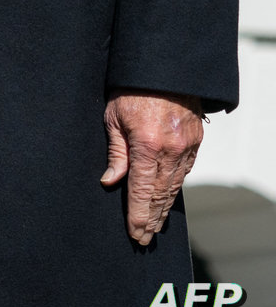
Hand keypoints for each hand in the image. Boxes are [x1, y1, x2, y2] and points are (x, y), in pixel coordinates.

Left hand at [101, 89, 202, 244]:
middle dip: (151, 218)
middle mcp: (171, 150)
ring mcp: (187, 146)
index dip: (138, 214)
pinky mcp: (195, 141)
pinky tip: (166, 199)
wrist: (163, 69)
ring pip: (175, 185)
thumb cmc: (130, 90)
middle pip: (161, 194)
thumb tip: (111, 182)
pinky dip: (175, 188)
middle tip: (144, 238)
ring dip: (164, 207)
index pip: (142, 190)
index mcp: (147, 145)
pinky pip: (185, 171)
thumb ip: (116, 153)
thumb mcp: (113, 118)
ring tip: (154, 225)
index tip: (135, 232)